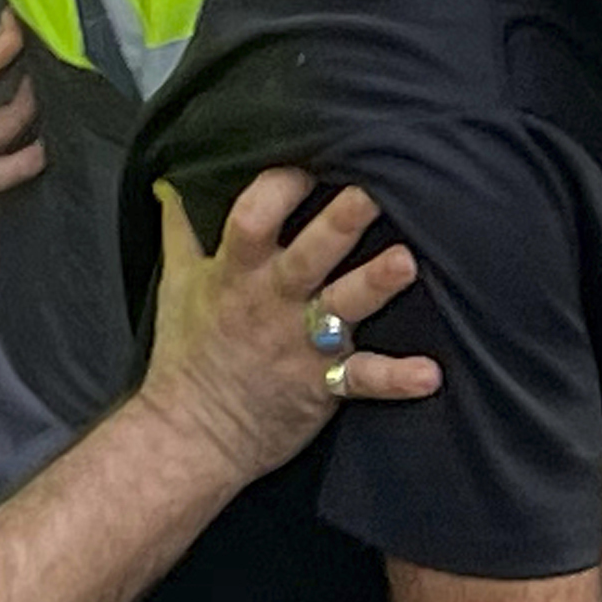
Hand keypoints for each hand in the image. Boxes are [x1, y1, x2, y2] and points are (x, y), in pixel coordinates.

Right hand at [136, 170, 441, 481]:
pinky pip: (362, 380)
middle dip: (340, 223)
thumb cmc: (186, 354)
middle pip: (307, 255)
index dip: (279, 188)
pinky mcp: (322, 386)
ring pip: (342, 306)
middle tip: (372, 193)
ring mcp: (300, 344)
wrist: (187, 437)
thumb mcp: (176, 284)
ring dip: (375, 285)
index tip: (310, 163)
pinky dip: (396, 378)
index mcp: (235, 273)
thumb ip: (180, 228)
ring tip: (406, 262)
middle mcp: (271, 302)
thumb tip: (172, 182)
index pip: (252, 218)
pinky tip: (429, 374)